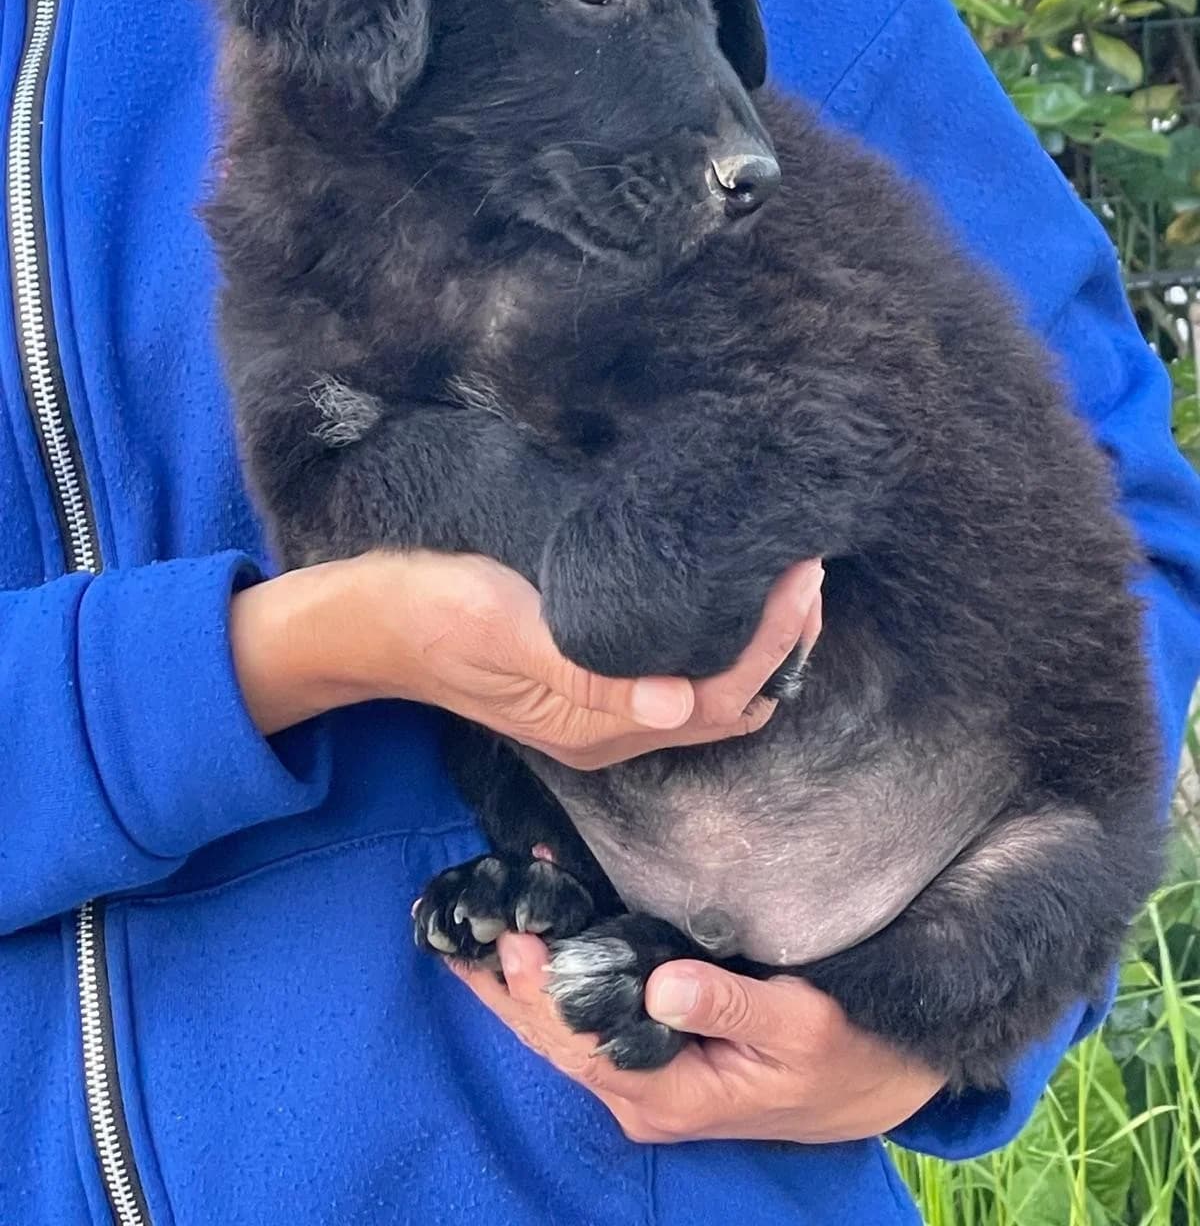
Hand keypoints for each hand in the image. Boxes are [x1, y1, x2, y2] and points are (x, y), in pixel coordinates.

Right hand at [232, 549, 822, 765]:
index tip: (801, 576)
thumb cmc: (432, 609)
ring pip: (709, 697)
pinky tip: (729, 600)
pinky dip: (720, 646)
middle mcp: (607, 733)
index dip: (769, 644)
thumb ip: (584, 669)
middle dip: (780, 646)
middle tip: (808, 571)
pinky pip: (679, 679)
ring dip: (757, 647)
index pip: (713, 697)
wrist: (371, 621)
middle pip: (726, 706)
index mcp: (590, 725)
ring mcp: (598, 715)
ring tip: (786, 582)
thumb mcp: (503, 627)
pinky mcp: (587, 687)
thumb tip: (674, 707)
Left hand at [450, 933, 943, 1143]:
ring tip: (474, 920)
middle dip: (502, 981)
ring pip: (557, 1027)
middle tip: (459, 917)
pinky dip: (550, 976)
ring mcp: (639, 1077)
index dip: (540, 991)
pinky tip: (531, 934)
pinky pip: (583, 1017)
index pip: (580, 1040)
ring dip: (517, 977)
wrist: (873, 1085)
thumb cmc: (843, 1053)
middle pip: (550, 1036)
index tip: (511, 938)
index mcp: (668, 1094)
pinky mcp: (648, 1055)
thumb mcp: (800, 1026)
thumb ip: (730, 1006)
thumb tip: (662, 986)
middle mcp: (639, 1093)